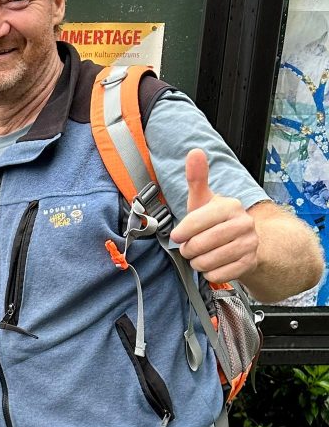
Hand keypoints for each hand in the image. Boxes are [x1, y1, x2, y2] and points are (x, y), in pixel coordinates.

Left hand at [169, 149, 258, 283]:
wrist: (243, 240)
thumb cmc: (214, 219)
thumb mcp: (203, 199)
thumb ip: (197, 177)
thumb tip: (194, 152)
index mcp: (229, 206)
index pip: (196, 221)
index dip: (182, 232)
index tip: (177, 236)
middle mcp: (244, 223)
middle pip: (201, 244)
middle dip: (189, 249)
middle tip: (189, 248)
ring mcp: (249, 244)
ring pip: (208, 261)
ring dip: (197, 262)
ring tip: (199, 256)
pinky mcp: (250, 263)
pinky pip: (219, 274)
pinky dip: (209, 273)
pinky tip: (212, 265)